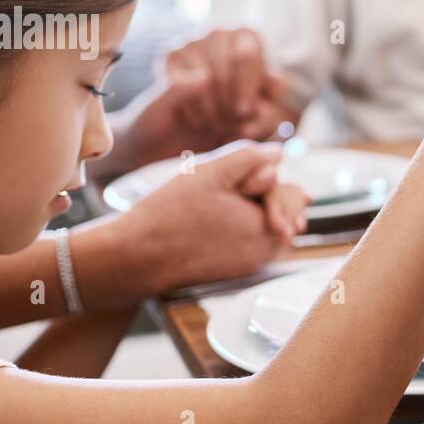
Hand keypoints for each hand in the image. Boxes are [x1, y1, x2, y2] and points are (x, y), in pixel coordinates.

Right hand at [106, 142, 309, 294]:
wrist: (136, 258)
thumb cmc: (170, 214)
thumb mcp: (211, 173)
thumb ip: (250, 158)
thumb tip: (278, 154)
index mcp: (269, 230)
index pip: (287, 192)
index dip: (261, 177)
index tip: (234, 180)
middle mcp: (267, 254)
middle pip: (281, 209)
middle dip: (261, 192)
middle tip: (226, 188)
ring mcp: (251, 265)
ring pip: (265, 222)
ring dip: (249, 206)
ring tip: (217, 200)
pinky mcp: (235, 270)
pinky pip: (250, 239)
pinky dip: (239, 223)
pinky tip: (214, 217)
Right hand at [108, 28, 297, 173]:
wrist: (202, 109)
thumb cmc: (242, 103)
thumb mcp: (264, 99)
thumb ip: (275, 91)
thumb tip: (280, 81)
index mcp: (247, 34)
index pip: (245, 57)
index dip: (246, 88)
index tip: (246, 113)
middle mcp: (219, 31)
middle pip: (222, 67)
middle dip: (228, 101)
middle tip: (231, 124)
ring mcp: (193, 40)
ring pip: (201, 76)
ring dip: (210, 107)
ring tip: (218, 126)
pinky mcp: (171, 53)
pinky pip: (180, 83)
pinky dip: (192, 106)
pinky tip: (199, 121)